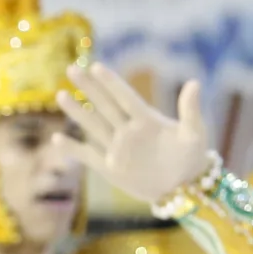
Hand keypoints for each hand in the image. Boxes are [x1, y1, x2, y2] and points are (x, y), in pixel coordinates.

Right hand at [57, 65, 213, 207]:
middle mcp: (128, 131)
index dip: (111, 82)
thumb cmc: (192, 158)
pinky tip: (56, 138)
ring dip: (77, 111)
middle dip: (88, 87)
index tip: (96, 66)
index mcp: (147, 120)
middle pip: (104, 105)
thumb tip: (194, 82)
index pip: (125, 97)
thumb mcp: (196, 133)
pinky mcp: (110, 168)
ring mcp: (117, 149)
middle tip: (71, 68)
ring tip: (61, 95)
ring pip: (93, 126)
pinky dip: (72, 148)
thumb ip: (191, 110)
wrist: (184, 187)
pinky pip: (87, 156)